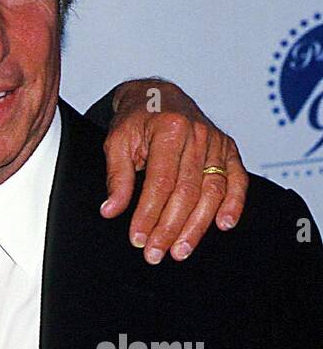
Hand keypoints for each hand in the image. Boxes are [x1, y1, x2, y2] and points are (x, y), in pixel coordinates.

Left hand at [100, 80, 247, 263]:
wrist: (158, 94)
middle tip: (155, 254)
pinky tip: (224, 225)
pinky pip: (237, 180)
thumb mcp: (117, 141)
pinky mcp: (228, 149)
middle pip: (187, 192)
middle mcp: (197, 135)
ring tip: (181, 250)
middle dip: (170, 228)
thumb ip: (117, 177)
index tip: (138, 239)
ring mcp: (216, 142)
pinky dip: (234, 204)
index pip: (161, 182)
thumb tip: (111, 210)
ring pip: (212, 191)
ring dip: (197, 226)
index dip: (149, 214)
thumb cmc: (136, 119)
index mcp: (168, 130)